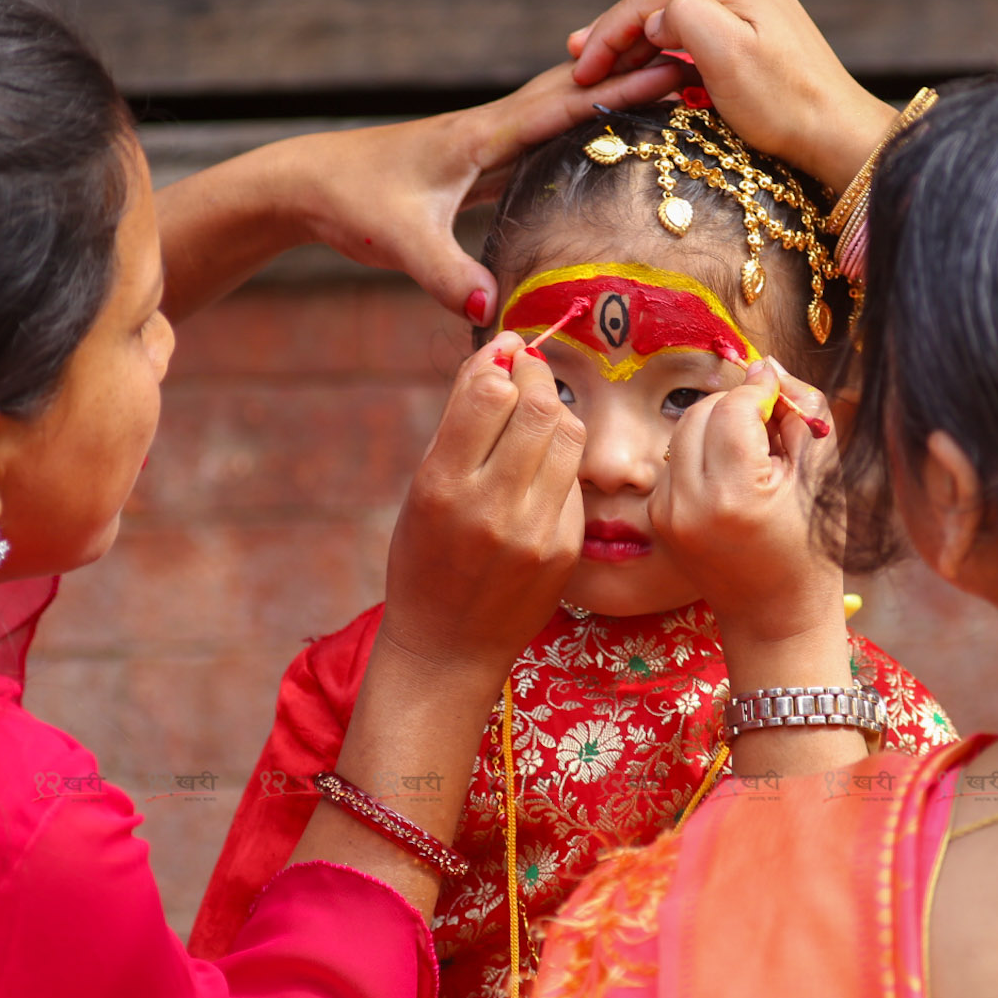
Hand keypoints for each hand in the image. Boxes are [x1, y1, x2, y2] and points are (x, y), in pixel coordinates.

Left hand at [294, 59, 685, 321]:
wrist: (304, 183)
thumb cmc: (350, 202)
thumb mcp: (399, 242)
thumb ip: (447, 274)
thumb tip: (493, 308)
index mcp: (480, 135)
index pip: (563, 105)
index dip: (620, 91)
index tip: (673, 74)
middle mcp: (488, 129)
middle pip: (571, 91)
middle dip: (629, 75)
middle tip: (691, 63)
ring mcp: (485, 143)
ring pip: (558, 110)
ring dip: (608, 97)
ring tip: (666, 89)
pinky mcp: (478, 163)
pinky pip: (542, 139)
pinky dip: (579, 130)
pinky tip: (605, 140)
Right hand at [380, 332, 586, 677]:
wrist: (448, 647)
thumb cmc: (425, 559)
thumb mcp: (422, 488)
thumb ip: (460, 424)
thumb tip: (501, 356)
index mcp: (443, 487)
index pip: (489, 394)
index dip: (503, 359)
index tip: (506, 351)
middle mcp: (492, 508)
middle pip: (539, 406)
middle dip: (536, 375)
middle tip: (527, 370)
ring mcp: (536, 532)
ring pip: (570, 435)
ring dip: (555, 411)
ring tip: (535, 416)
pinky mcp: (566, 549)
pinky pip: (574, 479)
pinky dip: (559, 461)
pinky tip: (539, 471)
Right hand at [566, 0, 899, 190]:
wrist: (835, 132)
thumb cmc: (782, 103)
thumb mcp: (723, 54)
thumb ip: (680, 16)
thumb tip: (657, 18)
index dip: (606, 33)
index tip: (579, 68)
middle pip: (661, 2)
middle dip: (617, 34)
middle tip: (577, 61)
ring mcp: (754, 0)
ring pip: (678, 16)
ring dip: (640, 41)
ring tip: (602, 63)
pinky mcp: (761, 26)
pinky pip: (700, 29)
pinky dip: (669, 47)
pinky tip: (649, 61)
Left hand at [649, 358, 844, 646]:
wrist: (775, 616)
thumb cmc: (811, 549)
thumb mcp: (822, 477)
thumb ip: (801, 412)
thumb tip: (766, 365)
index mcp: (733, 496)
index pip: (734, 407)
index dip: (761, 390)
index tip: (781, 393)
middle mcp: (689, 503)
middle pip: (702, 411)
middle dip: (737, 407)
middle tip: (772, 430)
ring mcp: (666, 512)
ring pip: (684, 430)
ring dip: (718, 426)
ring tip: (754, 456)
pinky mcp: (657, 517)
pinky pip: (676, 459)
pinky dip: (703, 454)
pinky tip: (732, 479)